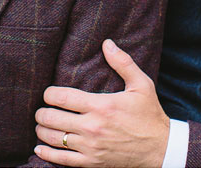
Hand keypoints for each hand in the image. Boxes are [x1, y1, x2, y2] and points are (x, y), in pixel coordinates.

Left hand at [34, 39, 170, 166]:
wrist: (160, 149)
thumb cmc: (150, 115)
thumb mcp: (141, 85)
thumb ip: (123, 63)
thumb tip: (107, 43)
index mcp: (101, 105)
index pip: (62, 97)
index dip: (48, 94)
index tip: (48, 94)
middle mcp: (92, 127)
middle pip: (52, 118)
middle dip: (41, 113)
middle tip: (41, 110)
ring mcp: (91, 147)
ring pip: (54, 138)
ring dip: (42, 131)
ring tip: (41, 125)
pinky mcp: (92, 162)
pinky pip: (62, 160)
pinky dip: (47, 154)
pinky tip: (39, 148)